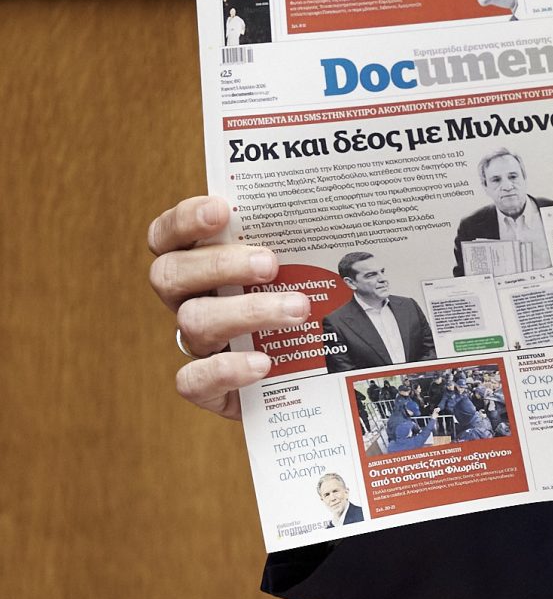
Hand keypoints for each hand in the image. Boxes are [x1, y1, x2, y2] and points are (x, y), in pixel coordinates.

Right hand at [147, 195, 308, 419]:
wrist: (320, 374)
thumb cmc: (309, 307)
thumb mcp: (307, 270)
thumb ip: (303, 243)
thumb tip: (337, 214)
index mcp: (201, 264)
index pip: (168, 236)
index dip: (185, 220)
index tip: (221, 210)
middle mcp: (190, 301)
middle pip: (171, 275)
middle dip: (219, 264)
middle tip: (270, 263)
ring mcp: (198, 344)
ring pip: (192, 321)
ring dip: (245, 311)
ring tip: (297, 310)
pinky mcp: (209, 388)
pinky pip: (193, 380)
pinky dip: (226, 370)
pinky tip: (264, 363)